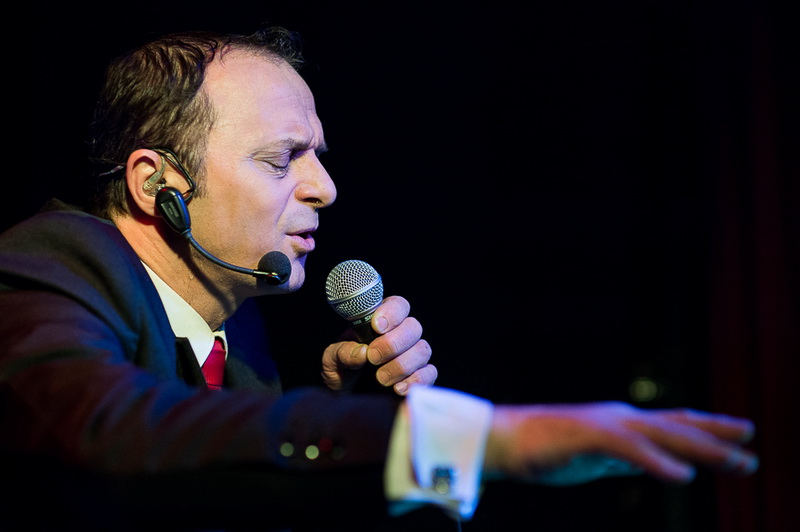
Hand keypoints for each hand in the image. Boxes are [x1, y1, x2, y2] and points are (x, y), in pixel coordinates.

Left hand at [321, 295, 437, 394]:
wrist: (345, 403)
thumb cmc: (340, 374)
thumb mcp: (331, 360)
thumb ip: (342, 353)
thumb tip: (362, 352)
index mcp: (379, 323)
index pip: (397, 306)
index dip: (392, 313)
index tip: (377, 327)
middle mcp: (400, 336)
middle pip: (413, 327)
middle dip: (393, 343)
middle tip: (373, 358)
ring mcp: (412, 357)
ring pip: (423, 350)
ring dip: (402, 364)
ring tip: (381, 379)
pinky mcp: (419, 378)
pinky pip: (430, 372)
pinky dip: (417, 379)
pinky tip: (398, 388)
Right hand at [484, 401, 757, 484]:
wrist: (503, 438)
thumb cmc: (543, 449)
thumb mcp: (596, 456)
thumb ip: (624, 457)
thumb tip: (651, 463)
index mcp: (621, 423)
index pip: (673, 423)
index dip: (709, 426)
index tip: (741, 431)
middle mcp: (620, 418)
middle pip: (678, 427)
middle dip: (718, 438)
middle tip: (753, 450)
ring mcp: (606, 425)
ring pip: (664, 435)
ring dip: (704, 449)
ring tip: (738, 462)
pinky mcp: (589, 436)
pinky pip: (630, 451)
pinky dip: (658, 463)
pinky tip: (683, 476)